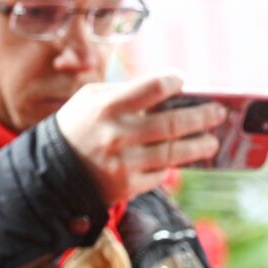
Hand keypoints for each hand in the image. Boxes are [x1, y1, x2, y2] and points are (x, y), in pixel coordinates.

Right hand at [53, 74, 222, 205]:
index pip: (154, 88)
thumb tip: (166, 91)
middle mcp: (118, 135)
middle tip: (218, 113)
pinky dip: (171, 166)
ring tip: (211, 141)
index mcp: (108, 107)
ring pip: (175, 153)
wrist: (49, 172)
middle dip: (203, 116)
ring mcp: (124, 163)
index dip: (174, 82)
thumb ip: (125, 93)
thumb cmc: (76, 128)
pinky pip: (160, 174)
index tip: (182, 82)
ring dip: (199, 146)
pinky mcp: (127, 186)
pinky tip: (178, 159)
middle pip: (174, 123)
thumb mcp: (90, 100)